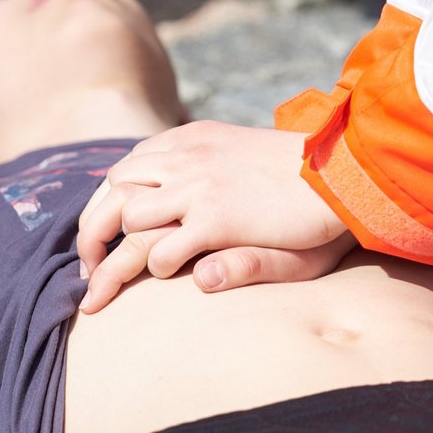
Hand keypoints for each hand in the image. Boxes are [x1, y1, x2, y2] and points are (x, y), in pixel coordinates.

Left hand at [75, 122, 353, 311]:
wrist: (346, 173)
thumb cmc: (301, 179)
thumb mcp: (244, 169)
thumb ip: (204, 180)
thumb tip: (172, 191)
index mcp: (192, 141)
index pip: (125, 169)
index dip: (104, 205)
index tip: (99, 237)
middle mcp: (186, 158)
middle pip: (112, 193)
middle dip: (91, 235)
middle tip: (87, 272)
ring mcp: (199, 187)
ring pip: (127, 222)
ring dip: (111, 260)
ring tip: (101, 292)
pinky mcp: (216, 219)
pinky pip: (162, 250)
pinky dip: (152, 267)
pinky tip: (159, 280)